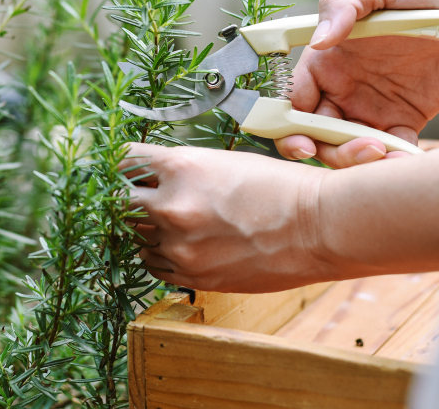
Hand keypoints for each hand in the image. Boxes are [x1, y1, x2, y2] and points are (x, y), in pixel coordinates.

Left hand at [122, 142, 328, 292]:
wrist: (318, 227)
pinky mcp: (192, 276)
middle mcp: (172, 207)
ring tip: (175, 220)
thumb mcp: (223, 162)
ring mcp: (179, 246)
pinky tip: (183, 243)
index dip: (120, 164)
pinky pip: (153, 265)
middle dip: (130, 197)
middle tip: (144, 195)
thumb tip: (152, 178)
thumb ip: (181, 171)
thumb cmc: (279, 186)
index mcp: (181, 167)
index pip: (122, 161)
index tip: (123, 168)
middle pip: (119, 203)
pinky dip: (161, 254)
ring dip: (147, 228)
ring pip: (136, 237)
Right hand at [275, 0, 438, 167]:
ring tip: (387, 153)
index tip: (305, 140)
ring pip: (347, 148)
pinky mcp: (401, 123)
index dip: (290, 125)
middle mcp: (341, 89)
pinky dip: (393, 163)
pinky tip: (408, 159)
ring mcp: (369, 109)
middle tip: (359, 150)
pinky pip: (389, 153)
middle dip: (327, 150)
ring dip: (359, 160)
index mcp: (325, 61)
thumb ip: (342, 4)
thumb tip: (318, 42)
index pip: (294, 100)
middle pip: (315, 133)